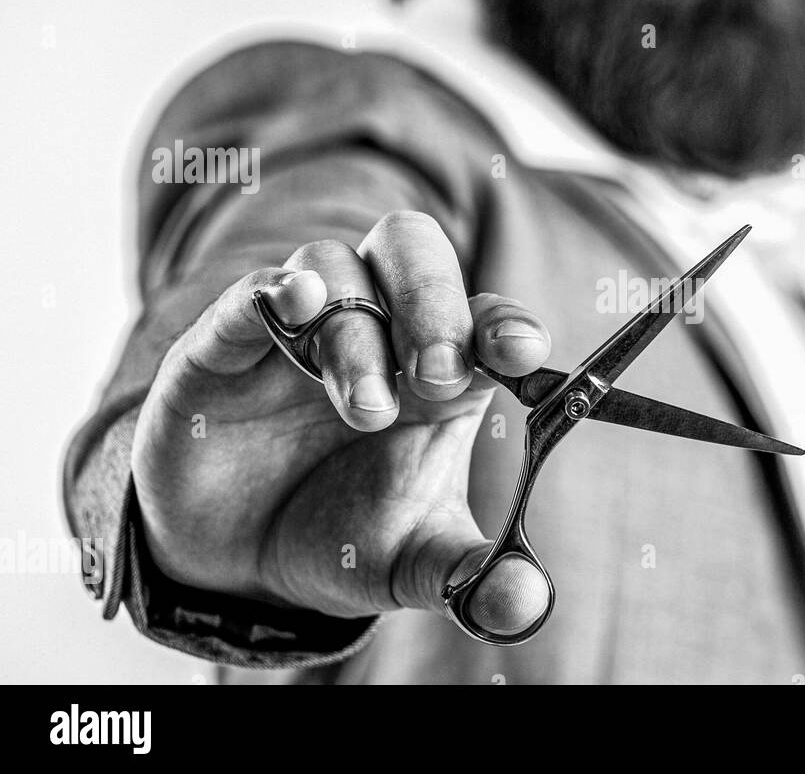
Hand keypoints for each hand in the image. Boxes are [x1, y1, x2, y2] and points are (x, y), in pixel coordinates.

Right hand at [131, 211, 552, 634]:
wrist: (236, 564)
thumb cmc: (342, 538)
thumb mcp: (414, 566)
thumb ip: (472, 577)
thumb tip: (527, 604)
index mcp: (441, 373)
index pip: (484, 317)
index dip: (505, 323)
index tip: (521, 351)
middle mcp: (379, 332)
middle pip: (413, 252)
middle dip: (434, 303)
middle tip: (436, 374)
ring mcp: (301, 332)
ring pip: (336, 270)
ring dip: (358, 334)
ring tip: (365, 411)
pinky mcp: (225, 346)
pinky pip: (250, 293)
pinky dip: (275, 291)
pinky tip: (296, 304)